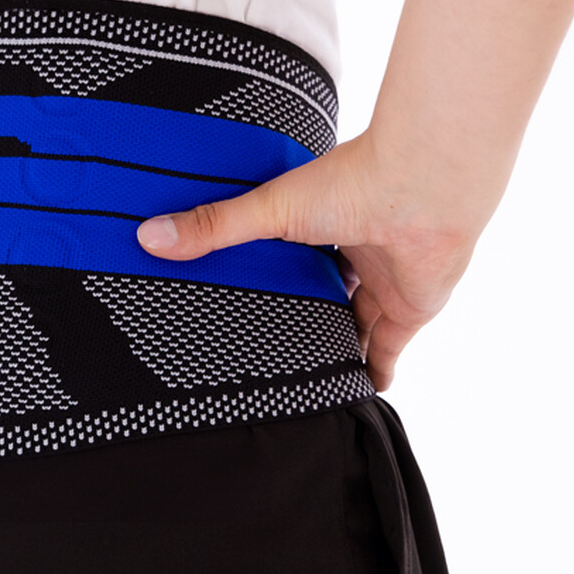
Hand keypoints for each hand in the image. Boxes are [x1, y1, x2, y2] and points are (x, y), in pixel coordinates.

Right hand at [134, 130, 484, 391]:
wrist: (424, 189)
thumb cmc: (354, 181)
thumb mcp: (268, 209)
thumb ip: (213, 227)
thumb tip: (148, 236)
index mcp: (323, 221)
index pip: (292, 254)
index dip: (272, 276)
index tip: (242, 298)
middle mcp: (356, 251)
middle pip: (325, 292)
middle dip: (304, 314)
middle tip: (268, 344)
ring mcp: (385, 282)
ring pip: (356, 323)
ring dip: (337, 345)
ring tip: (304, 376)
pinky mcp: (409, 310)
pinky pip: (387, 349)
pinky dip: (373, 371)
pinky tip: (356, 391)